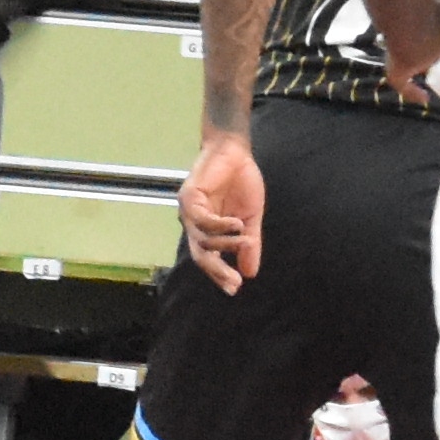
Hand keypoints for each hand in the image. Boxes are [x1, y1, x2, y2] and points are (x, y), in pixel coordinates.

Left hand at [180, 131, 268, 291]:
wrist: (235, 150)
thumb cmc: (240, 181)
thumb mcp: (250, 217)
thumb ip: (249, 244)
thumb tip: (250, 273)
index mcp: (207, 230)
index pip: (208, 259)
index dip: (220, 275)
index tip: (235, 288)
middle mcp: (194, 224)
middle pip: (200, 255)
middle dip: (217, 271)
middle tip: (234, 283)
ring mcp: (189, 211)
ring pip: (201, 239)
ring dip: (224, 243)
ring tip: (245, 239)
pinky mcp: (189, 197)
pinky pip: (202, 219)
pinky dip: (220, 225)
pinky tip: (236, 224)